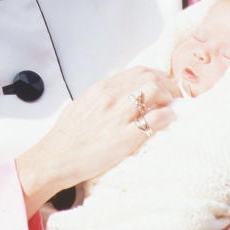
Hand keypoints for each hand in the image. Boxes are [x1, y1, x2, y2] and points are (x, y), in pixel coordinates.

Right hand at [15, 66, 177, 215]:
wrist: (56, 158)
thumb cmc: (67, 136)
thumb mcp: (82, 105)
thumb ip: (101, 97)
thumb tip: (118, 95)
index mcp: (100, 89)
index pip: (137, 72)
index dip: (156, 76)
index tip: (163, 84)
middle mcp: (111, 97)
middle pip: (150, 78)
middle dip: (167, 85)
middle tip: (173, 96)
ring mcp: (119, 116)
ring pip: (155, 92)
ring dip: (168, 98)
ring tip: (169, 108)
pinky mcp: (126, 136)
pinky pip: (155, 119)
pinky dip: (167, 117)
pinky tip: (167, 120)